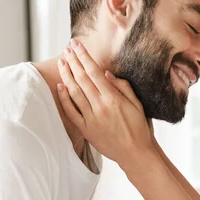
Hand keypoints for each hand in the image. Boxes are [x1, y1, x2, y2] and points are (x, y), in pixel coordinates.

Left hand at [57, 40, 156, 177]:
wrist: (135, 154)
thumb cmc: (139, 129)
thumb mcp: (137, 104)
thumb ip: (122, 87)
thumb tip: (106, 73)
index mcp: (113, 99)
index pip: (94, 72)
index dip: (84, 56)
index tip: (77, 45)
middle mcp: (100, 107)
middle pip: (82, 79)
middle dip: (73, 61)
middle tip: (67, 50)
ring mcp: (91, 119)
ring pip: (74, 92)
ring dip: (66, 75)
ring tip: (61, 63)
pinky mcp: (86, 130)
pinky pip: (71, 112)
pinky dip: (64, 99)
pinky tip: (60, 87)